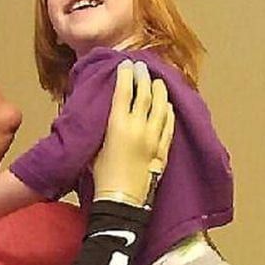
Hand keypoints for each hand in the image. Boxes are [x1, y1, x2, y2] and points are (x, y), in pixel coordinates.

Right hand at [92, 60, 174, 206]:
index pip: (123, 92)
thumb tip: (104, 113)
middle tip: (142, 67)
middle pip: (144, 95)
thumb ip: (101, 127)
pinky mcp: (163, 149)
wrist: (121, 199)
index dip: (125, 75)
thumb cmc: (102, 175)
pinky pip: (169, 125)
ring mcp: (154, 138)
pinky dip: (168, 112)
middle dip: (143, 77)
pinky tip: (167, 105)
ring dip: (159, 91)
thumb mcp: (95, 146)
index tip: (126, 64)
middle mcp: (138, 127)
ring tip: (157, 81)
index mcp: (118, 125)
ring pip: (161, 107)